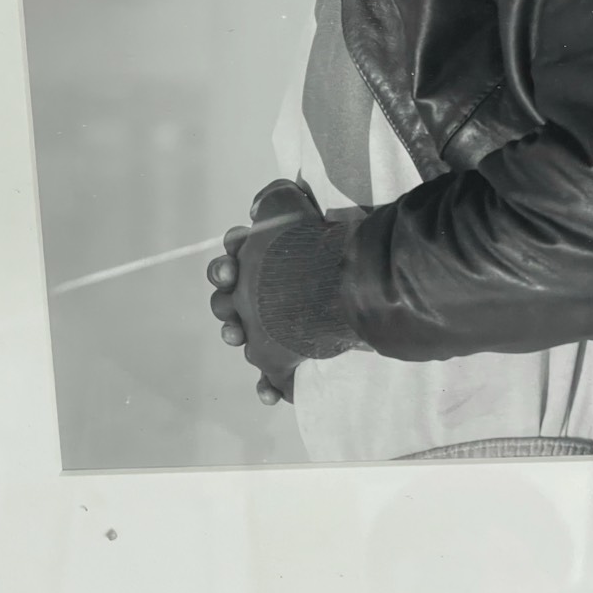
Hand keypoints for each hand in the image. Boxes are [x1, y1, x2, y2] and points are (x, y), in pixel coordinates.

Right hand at [208, 179, 322, 406]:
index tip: (232, 266)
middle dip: (223, 301)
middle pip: (228, 299)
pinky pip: (274, 377)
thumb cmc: (325, 246)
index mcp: (264, 259)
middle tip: (232, 303)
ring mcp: (277, 325)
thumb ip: (277, 198)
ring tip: (238, 336)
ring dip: (235, 335)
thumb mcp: (300, 208)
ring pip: (244, 336)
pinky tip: (271, 394)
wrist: (369, 281)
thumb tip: (257, 209)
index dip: (227, 262)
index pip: (233, 260)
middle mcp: (265, 292)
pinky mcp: (294, 354)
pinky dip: (269, 386)